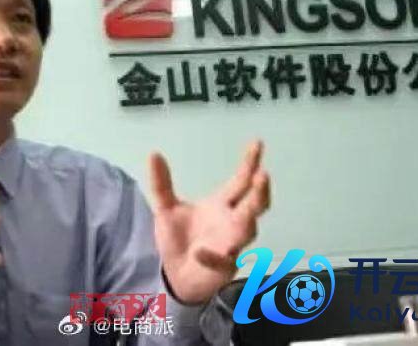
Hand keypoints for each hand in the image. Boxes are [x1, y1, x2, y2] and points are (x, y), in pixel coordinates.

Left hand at [150, 141, 270, 304]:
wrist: (174, 274)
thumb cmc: (179, 238)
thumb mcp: (166, 209)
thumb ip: (161, 184)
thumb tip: (153, 153)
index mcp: (222, 205)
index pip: (240, 181)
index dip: (249, 163)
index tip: (257, 143)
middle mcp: (232, 223)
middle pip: (254, 206)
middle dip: (260, 193)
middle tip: (264, 176)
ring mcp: (231, 246)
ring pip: (246, 233)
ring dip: (247, 222)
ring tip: (246, 213)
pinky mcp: (223, 270)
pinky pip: (222, 262)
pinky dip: (213, 257)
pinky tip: (200, 252)